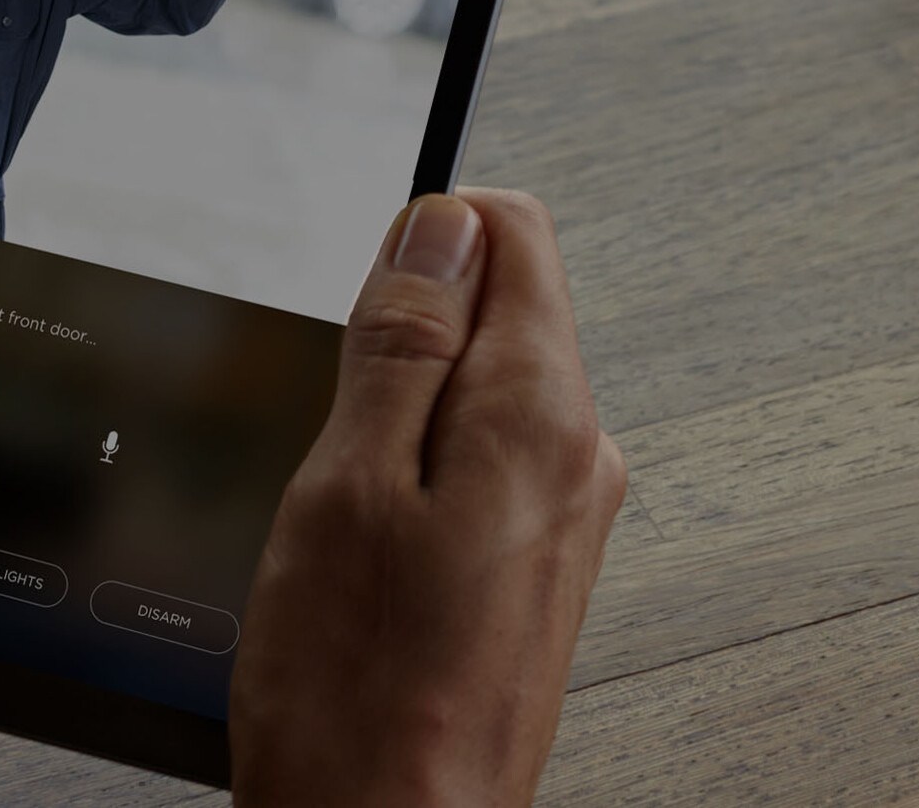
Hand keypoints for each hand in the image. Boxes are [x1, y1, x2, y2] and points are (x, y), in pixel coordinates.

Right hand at [231, 190, 625, 807]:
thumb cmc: (360, 695)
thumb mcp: (347, 480)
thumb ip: (403, 337)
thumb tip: (442, 223)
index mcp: (540, 412)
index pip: (513, 231)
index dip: (422, 239)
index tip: (362, 306)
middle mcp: (578, 453)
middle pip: (498, 306)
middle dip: (404, 337)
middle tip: (340, 437)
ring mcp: (565, 512)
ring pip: (479, 388)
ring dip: (402, 413)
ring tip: (351, 512)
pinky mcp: (538, 562)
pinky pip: (479, 460)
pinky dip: (415, 473)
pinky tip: (372, 551)